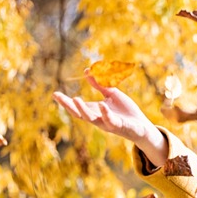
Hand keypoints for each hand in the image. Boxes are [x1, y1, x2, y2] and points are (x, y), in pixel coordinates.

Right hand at [53, 71, 168, 166]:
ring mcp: (107, 123)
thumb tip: (87, 71)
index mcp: (94, 111)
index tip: (55, 94)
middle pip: (79, 114)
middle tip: (58, 96)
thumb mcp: (111, 94)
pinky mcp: (118, 126)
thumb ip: (100, 84)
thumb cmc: (125, 111)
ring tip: (75, 99)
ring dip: (83, 109)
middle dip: (68, 105)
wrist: (141, 125)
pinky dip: (105, 113)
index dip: (65, 101)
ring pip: (91, 118)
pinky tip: (101, 104)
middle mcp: (98, 119)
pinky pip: (110, 120)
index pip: (77, 107)